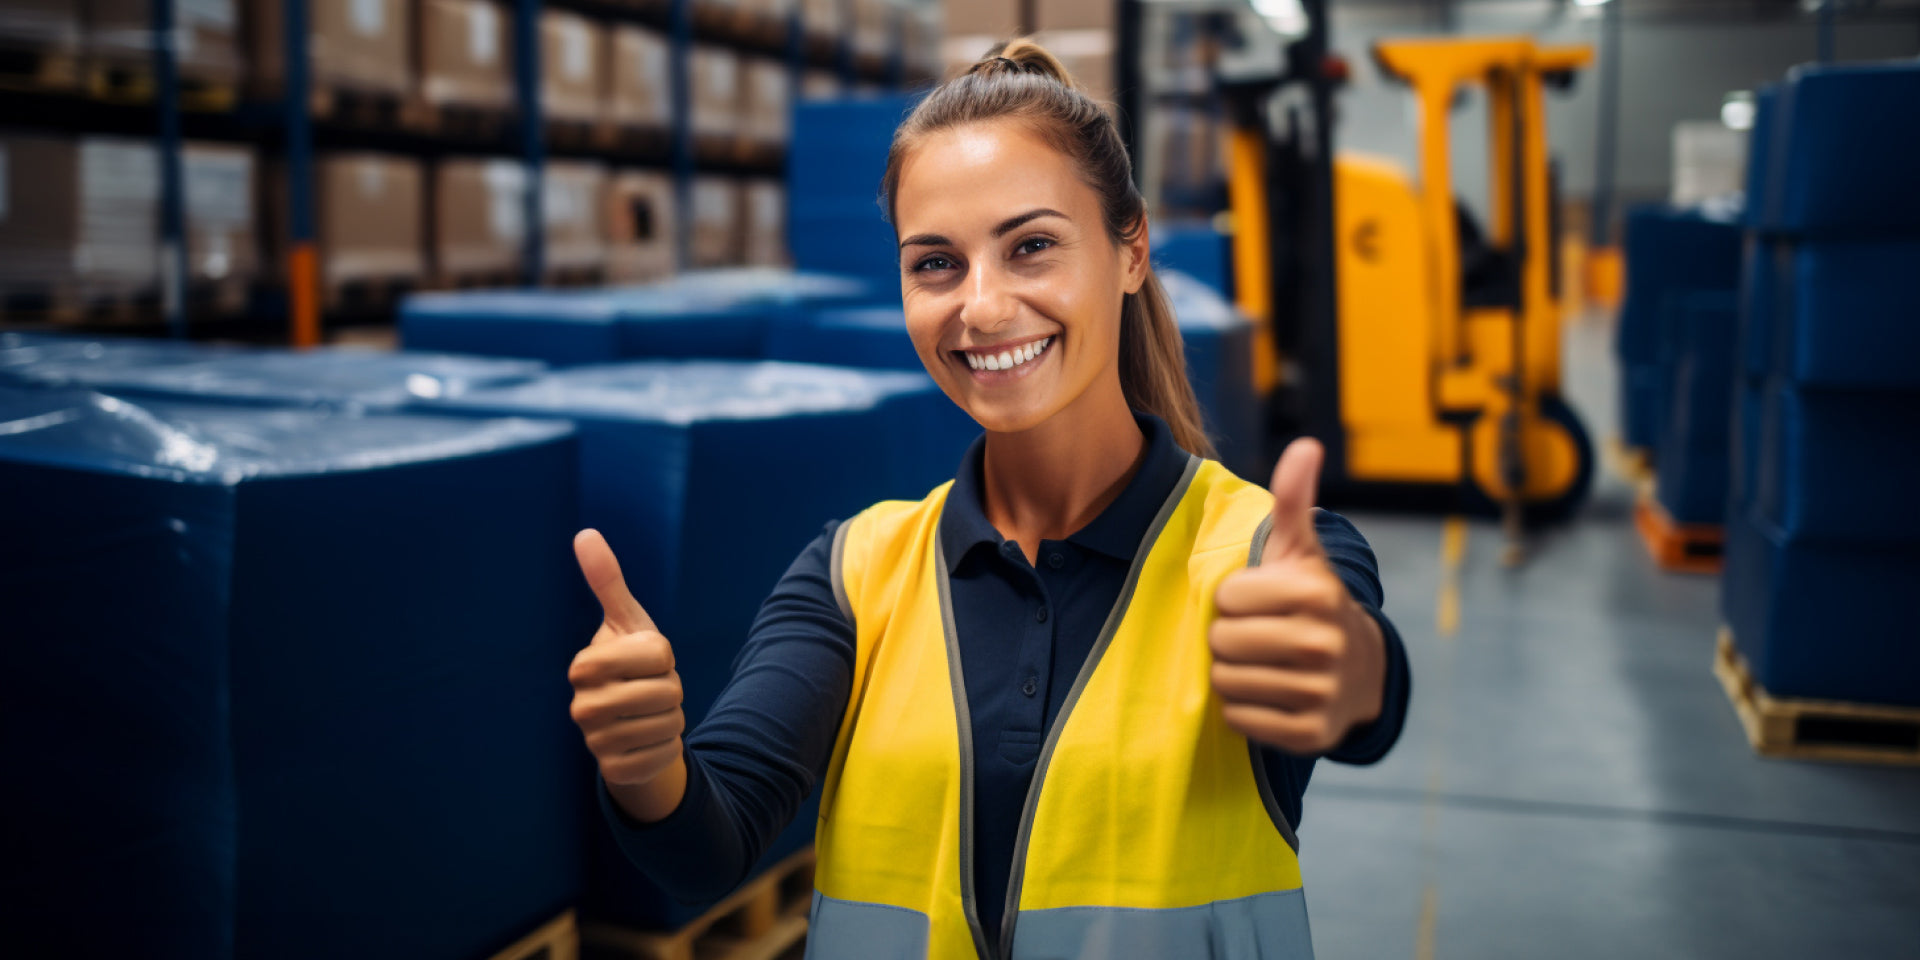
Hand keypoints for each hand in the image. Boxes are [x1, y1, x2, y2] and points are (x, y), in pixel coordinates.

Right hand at [568, 529, 686, 788]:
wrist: (627, 724)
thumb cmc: (629, 664)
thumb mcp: (626, 621)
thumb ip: (607, 580)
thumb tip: (586, 534)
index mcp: (585, 665)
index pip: (658, 655)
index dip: (664, 656)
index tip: (646, 660)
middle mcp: (582, 706)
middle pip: (666, 691)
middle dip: (671, 689)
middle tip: (652, 689)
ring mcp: (594, 742)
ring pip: (669, 724)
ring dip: (672, 718)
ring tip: (651, 713)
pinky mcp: (614, 771)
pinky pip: (665, 754)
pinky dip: (669, 746)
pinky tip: (650, 740)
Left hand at [1209, 439, 1386, 754]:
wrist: (1359, 671)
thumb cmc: (1311, 602)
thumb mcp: (1302, 551)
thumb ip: (1294, 500)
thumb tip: (1305, 445)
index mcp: (1317, 592)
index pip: (1226, 599)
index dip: (1232, 599)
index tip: (1258, 602)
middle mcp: (1323, 643)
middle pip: (1221, 641)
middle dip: (1228, 637)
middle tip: (1256, 635)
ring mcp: (1320, 692)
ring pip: (1225, 682)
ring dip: (1232, 673)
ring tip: (1261, 663)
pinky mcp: (1310, 734)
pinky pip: (1239, 719)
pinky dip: (1242, 708)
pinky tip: (1268, 693)